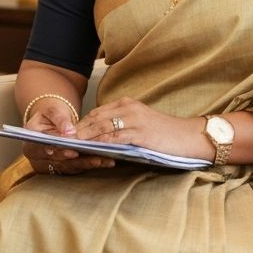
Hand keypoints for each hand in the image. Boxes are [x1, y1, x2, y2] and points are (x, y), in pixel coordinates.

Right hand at [23, 98, 114, 176]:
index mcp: (31, 143)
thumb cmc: (51, 113)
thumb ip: (60, 119)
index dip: (57, 151)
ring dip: (87, 164)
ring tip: (103, 160)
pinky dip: (90, 164)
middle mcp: (38, 157)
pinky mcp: (62, 168)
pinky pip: (77, 168)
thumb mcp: (53, 111)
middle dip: (77, 160)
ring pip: (69, 167)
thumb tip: (69, 131)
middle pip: (58, 161)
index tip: (72, 151)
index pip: (43, 149)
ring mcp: (50, 164)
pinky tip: (103, 161)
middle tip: (93, 157)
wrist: (53, 119)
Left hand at [76, 96, 209, 159]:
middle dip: (78, 130)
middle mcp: (128, 108)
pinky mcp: (141, 134)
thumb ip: (122, 126)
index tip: (67, 133)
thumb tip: (100, 137)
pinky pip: (116, 138)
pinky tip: (91, 149)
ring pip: (102, 127)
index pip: (97, 113)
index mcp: (126, 104)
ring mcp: (134, 120)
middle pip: (96, 118)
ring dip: (85, 137)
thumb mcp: (141, 123)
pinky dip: (101, 143)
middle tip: (62, 139)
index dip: (81, 123)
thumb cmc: (166, 133)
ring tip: (70, 145)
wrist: (191, 136)